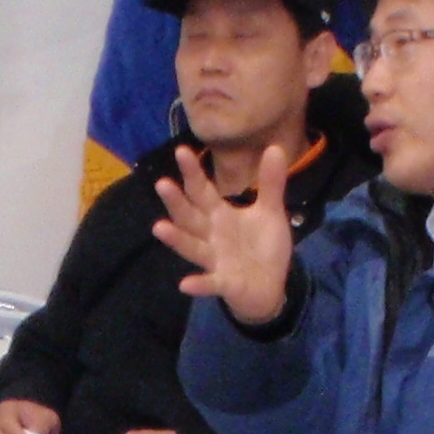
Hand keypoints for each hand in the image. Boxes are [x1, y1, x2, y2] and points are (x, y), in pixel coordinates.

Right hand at [150, 143, 296, 325]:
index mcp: (219, 215)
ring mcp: (215, 260)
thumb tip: (275, 147)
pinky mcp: (225, 282)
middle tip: (162, 183)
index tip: (181, 150)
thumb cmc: (262, 247)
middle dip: (176, 202)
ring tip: (158, 228)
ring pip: (192, 247)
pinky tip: (185, 284)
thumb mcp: (270, 212)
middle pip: (190, 216)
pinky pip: (210, 283)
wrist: (269, 286)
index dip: (192, 172)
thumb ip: (270, 183)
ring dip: (176, 239)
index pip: (202, 191)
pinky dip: (199, 284)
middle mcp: (210, 235)